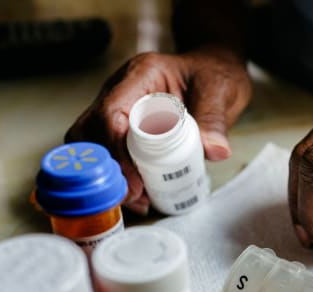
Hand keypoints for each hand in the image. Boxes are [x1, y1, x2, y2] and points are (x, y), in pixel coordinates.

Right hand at [66, 46, 250, 214]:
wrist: (215, 70)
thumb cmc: (214, 74)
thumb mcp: (221, 91)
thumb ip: (215, 120)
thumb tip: (215, 151)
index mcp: (142, 74)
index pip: (112, 111)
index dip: (117, 150)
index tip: (135, 182)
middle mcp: (121, 88)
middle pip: (91, 129)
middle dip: (107, 167)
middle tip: (133, 196)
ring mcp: (118, 106)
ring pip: (91, 142)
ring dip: (109, 174)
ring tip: (138, 199)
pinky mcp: (122, 124)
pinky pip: (107, 150)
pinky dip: (117, 174)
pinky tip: (138, 193)